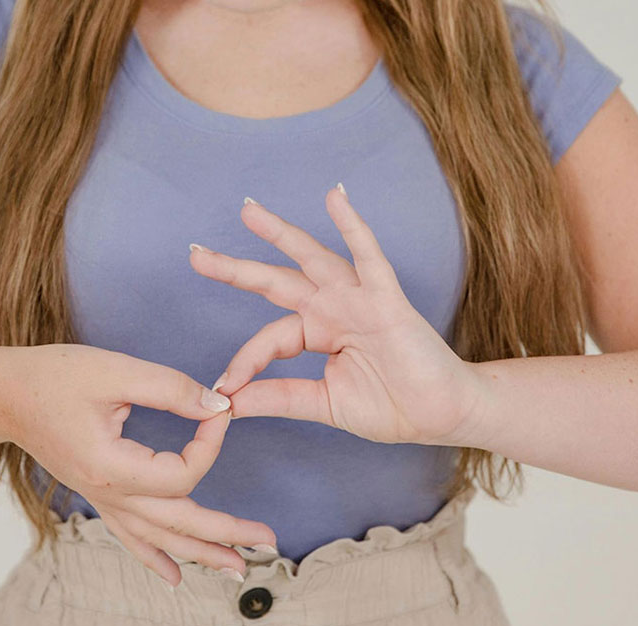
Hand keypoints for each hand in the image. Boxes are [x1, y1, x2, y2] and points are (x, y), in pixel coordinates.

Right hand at [0, 344, 276, 586]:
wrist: (4, 395)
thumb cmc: (53, 377)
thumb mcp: (115, 370)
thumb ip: (171, 388)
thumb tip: (218, 405)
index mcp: (112, 466)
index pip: (181, 474)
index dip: (210, 445)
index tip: (221, 412)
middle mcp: (108, 494)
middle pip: (178, 523)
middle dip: (226, 533)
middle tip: (268, 540)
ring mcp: (102, 500)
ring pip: (159, 539)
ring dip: (201, 554)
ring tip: (239, 569)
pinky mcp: (98, 495)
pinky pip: (132, 537)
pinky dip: (156, 558)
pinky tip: (177, 575)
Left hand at [188, 185, 487, 445]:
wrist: (441, 416)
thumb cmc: (392, 407)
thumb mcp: (323, 403)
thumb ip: (279, 397)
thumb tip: (229, 402)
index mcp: (318, 333)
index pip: (270, 338)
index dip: (246, 361)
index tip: (224, 389)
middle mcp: (333, 309)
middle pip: (276, 282)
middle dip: (236, 268)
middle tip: (195, 254)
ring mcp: (358, 300)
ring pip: (311, 259)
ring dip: (280, 234)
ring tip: (247, 210)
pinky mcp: (387, 300)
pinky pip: (368, 257)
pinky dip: (353, 226)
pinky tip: (335, 198)